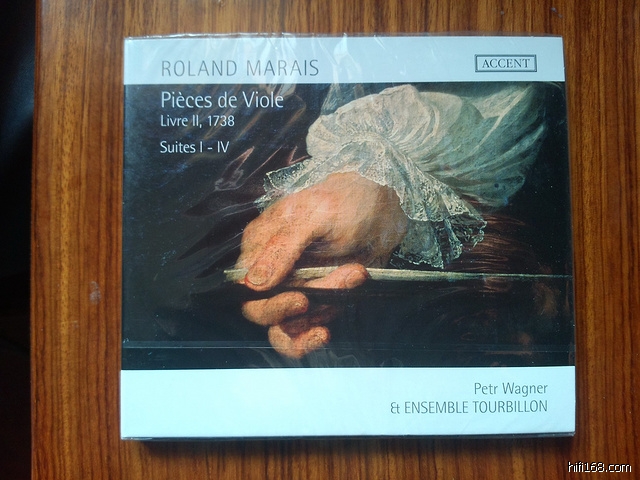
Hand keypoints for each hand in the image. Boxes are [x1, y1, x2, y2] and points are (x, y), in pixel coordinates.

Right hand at [236, 172, 407, 357]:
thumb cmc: (346, 201)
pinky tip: (332, 321)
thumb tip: (253, 281)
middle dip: (299, 311)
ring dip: (321, 311)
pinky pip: (306, 328)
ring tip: (351, 277)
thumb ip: (282, 248)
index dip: (269, 304)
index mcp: (261, 245)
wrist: (383, 209)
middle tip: (327, 293)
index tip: (301, 300)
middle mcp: (271, 270)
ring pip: (288, 325)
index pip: (246, 289)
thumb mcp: (314, 216)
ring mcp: (293, 287)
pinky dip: (319, 330)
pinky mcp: (316, 299)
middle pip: (263, 312)